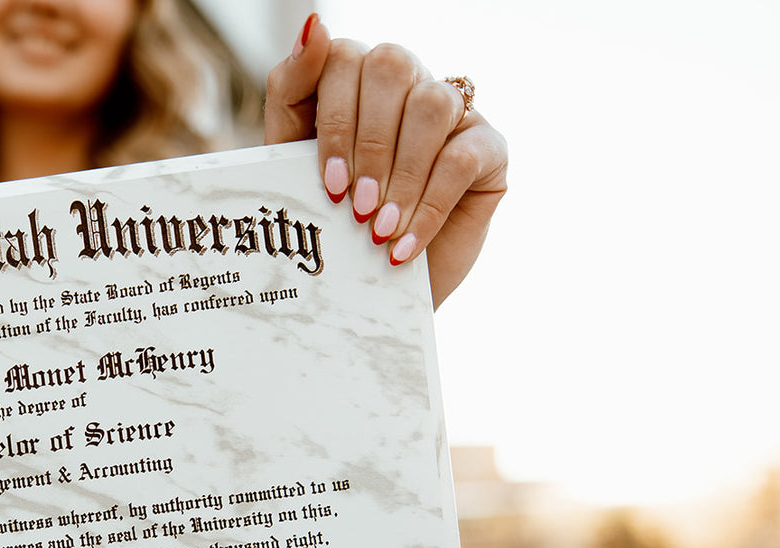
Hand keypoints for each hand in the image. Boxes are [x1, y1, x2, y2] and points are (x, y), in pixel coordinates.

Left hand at [265, 14, 507, 307]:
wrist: (373, 290)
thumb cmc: (328, 219)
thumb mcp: (290, 160)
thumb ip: (291, 91)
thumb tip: (315, 23)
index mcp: (354, 78)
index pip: (344, 58)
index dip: (335, 120)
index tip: (327, 182)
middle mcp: (406, 83)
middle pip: (391, 67)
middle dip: (367, 144)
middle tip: (353, 207)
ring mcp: (452, 110)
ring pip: (430, 104)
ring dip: (400, 175)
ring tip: (378, 229)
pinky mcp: (489, 147)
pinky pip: (463, 157)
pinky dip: (429, 206)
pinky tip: (404, 244)